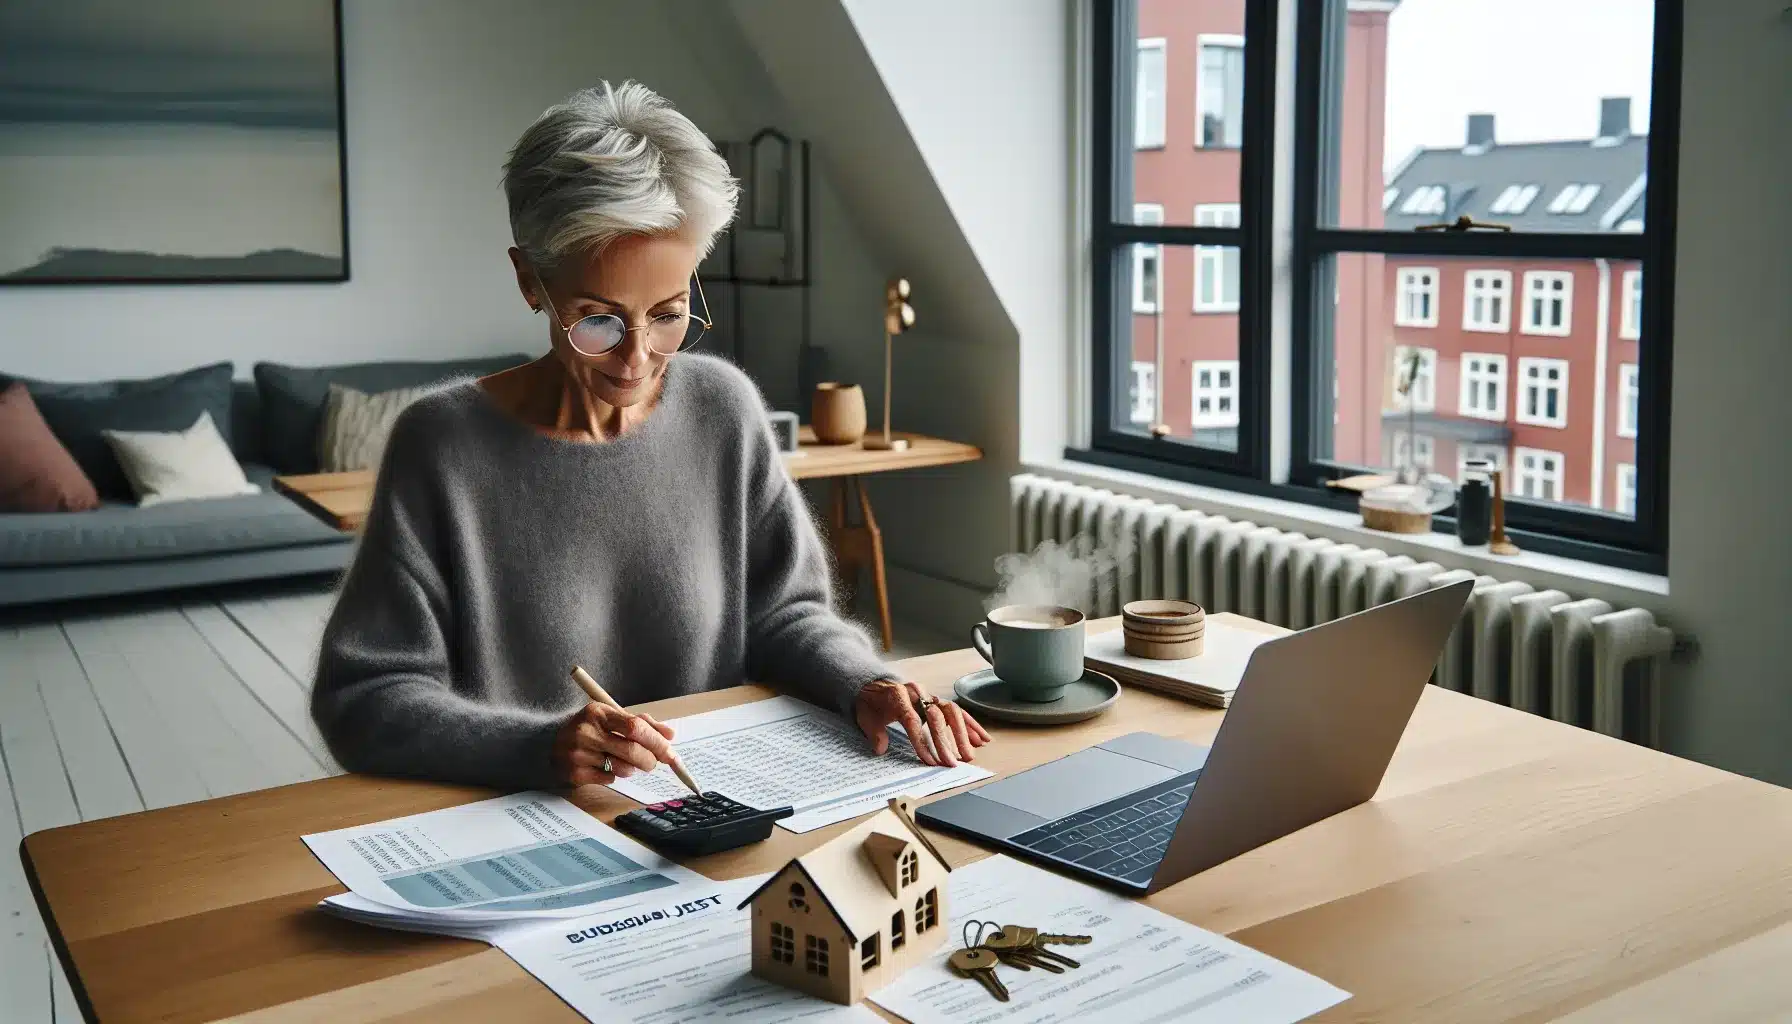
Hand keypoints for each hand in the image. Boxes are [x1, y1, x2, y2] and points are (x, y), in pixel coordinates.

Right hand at [551, 703, 676, 787]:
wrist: (550, 742)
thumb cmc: (590, 729)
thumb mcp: (612, 718)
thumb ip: (643, 723)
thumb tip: (670, 735)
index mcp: (599, 712)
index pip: (635, 727)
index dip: (657, 742)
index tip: (670, 754)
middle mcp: (586, 731)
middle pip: (631, 750)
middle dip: (649, 760)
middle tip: (652, 763)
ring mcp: (578, 753)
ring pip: (622, 768)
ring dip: (631, 769)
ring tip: (625, 763)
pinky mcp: (574, 772)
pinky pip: (608, 779)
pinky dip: (614, 776)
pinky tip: (605, 767)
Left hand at [854, 680, 991, 766]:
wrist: (873, 685)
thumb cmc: (870, 703)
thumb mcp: (865, 717)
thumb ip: (874, 733)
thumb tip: (881, 748)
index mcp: (898, 697)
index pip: (913, 720)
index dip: (922, 742)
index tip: (930, 761)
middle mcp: (918, 694)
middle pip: (937, 716)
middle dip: (947, 742)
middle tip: (953, 762)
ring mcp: (930, 696)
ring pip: (953, 712)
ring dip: (964, 735)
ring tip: (970, 754)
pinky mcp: (937, 701)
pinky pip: (958, 712)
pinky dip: (971, 725)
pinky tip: (981, 738)